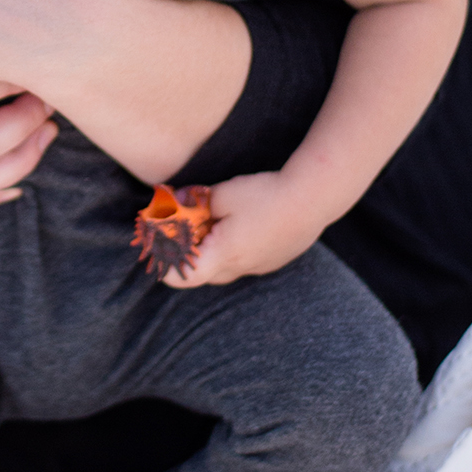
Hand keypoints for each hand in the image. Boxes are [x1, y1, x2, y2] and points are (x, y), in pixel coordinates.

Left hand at [162, 170, 327, 287]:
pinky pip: (243, 261)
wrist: (313, 197)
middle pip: (202, 274)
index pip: (183, 278)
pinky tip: (239, 223)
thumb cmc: (265, 195)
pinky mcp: (273, 260)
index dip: (165, 267)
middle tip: (184, 229)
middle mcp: (241, 267)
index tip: (158, 249)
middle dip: (188, 255)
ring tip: (213, 222)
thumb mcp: (223, 194)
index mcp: (224, 254)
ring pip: (224, 268)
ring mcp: (259, 267)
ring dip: (212, 251)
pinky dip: (232, 248)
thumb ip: (196, 202)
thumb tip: (176, 201)